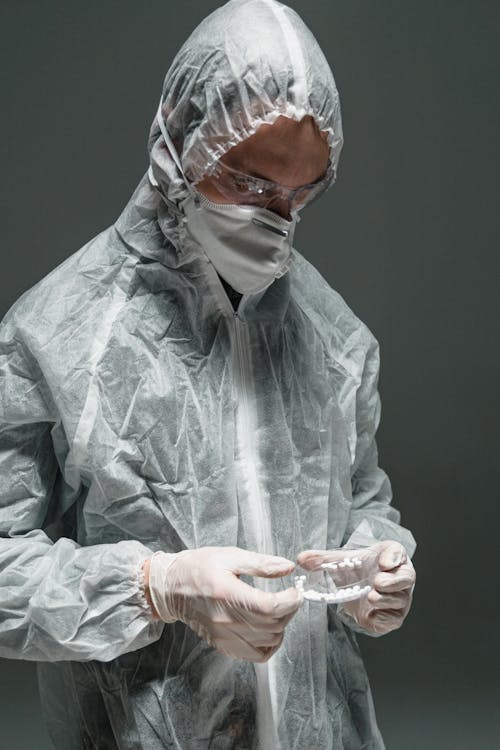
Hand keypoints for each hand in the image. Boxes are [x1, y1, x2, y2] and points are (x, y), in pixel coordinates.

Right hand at [145, 546, 301, 661]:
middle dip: (289, 610)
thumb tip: (287, 567)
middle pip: (273, 625)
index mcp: (228, 594)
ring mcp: (225, 636)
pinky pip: (257, 655)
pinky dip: (270, 644)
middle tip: (288, 596)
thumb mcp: (229, 556)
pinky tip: (269, 629)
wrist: (171, 588)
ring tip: (278, 609)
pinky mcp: (224, 645)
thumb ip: (260, 563)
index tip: (295, 591)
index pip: (270, 607)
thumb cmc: (197, 568)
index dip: (291, 601)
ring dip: (281, 626)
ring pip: (269, 641)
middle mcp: (227, 621)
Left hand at [297, 541, 414, 634]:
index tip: (383, 561)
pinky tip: (372, 613)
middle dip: (392, 581)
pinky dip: (384, 616)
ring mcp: (400, 597)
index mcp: (390, 556)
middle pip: (406, 577)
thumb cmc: (356, 569)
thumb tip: (301, 559)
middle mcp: (400, 576)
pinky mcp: (394, 616)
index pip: (398, 552)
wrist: (359, 588)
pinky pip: (394, 618)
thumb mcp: (341, 561)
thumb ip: (322, 559)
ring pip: (400, 599)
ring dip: (386, 599)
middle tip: (377, 582)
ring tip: (371, 597)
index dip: (393, 556)